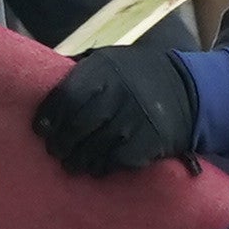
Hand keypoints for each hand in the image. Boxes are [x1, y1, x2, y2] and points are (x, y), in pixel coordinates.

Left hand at [31, 46, 197, 177]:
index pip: (66, 98)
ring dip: (78, 160)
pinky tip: (96, 168)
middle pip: (77, 126)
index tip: (40, 130)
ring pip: (93, 148)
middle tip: (55, 151)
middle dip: (61, 143)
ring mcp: (132, 120)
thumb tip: (43, 84)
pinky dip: (102, 166)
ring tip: (72, 165)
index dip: (49, 117)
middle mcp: (117, 94)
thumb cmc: (138, 75)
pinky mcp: (146, 142)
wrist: (188, 90)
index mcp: (103, 71)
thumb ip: (82, 72)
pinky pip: (115, 160)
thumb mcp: (110, 60)